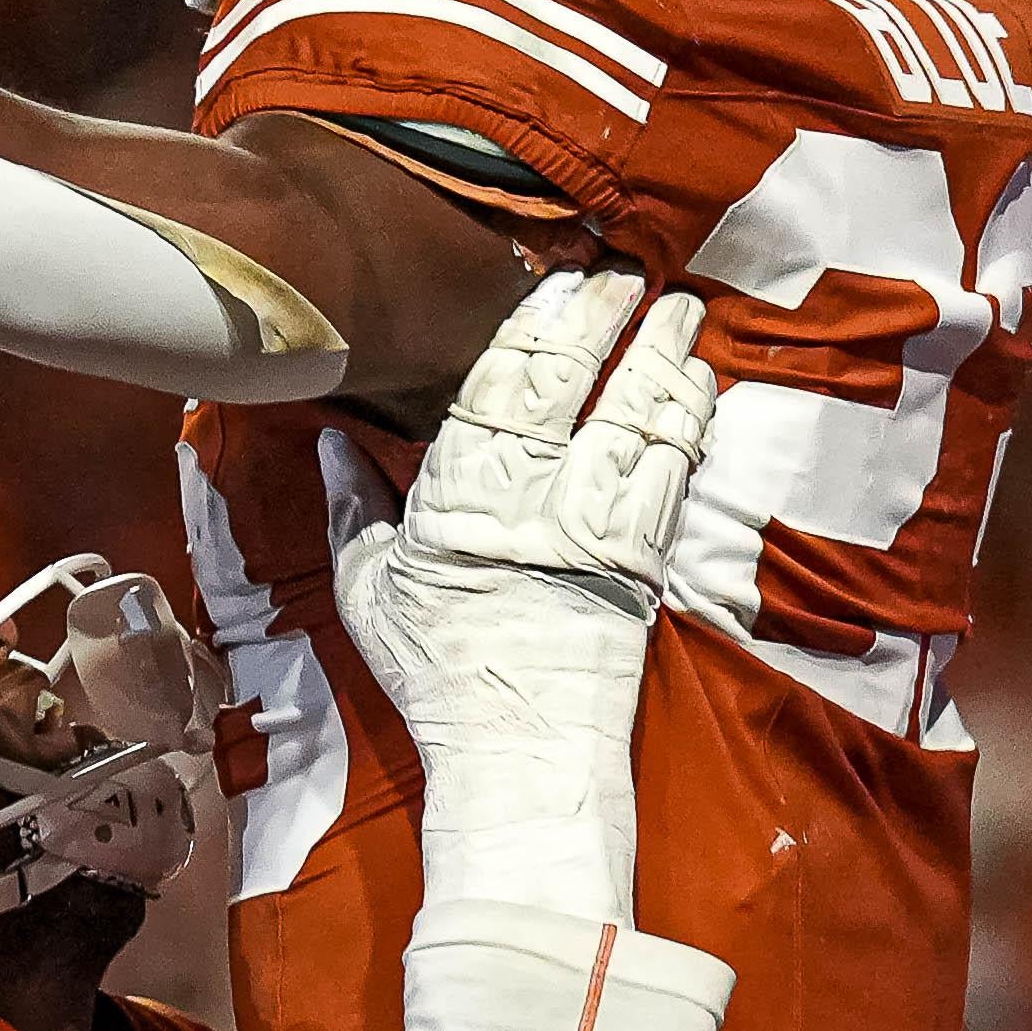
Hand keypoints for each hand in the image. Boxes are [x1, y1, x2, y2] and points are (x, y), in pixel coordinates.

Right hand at [335, 270, 715, 909]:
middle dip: (603, 322)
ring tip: (678, 311)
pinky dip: (689, 422)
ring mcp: (595, 530)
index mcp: (456, 500)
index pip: (497, 388)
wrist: (517, 756)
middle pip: (572, 388)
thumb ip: (355, 504)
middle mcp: (531, 504)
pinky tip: (700, 384)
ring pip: (635, 421)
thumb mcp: (366, 589)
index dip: (532, 327)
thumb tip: (331, 437)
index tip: (555, 283)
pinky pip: (674, 473)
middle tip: (627, 274)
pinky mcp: (646, 562)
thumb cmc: (434, 675)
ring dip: (661, 359)